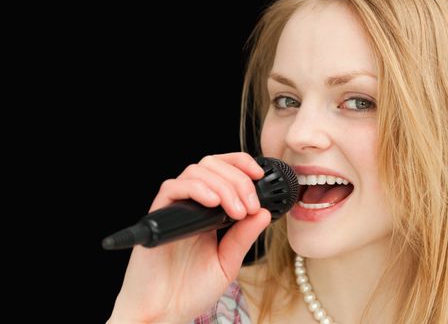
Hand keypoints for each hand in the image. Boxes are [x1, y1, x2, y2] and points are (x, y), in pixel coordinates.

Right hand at [107, 153, 270, 323]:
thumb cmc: (191, 289)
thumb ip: (243, 237)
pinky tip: (213, 203)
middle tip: (248, 206)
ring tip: (235, 212)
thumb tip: (264, 212)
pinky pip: (173, 187)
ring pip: (196, 171)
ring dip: (222, 185)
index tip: (260, 175)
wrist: (164, 311)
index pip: (223, 170)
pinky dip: (197, 189)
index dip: (241, 164)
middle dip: (238, 180)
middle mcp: (191, 203)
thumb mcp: (228, 262)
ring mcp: (175, 207)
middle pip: (213, 164)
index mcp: (209, 210)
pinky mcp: (158, 213)